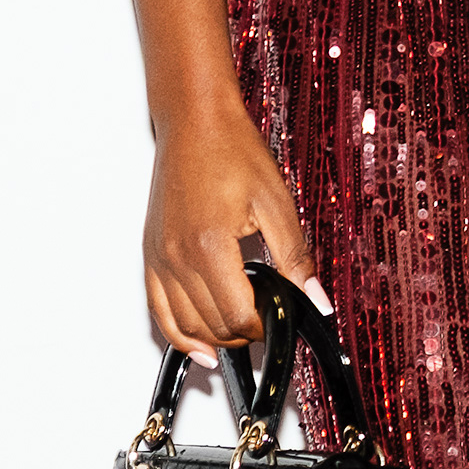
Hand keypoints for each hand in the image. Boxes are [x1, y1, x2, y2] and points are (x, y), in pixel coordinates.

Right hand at [142, 100, 323, 359]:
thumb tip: (317, 299)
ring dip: (214, 339)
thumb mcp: (277, 203)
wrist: (195, 121)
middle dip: (243, 335)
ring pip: (184, 326)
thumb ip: (296, 257)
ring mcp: (159, 258)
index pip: (238, 315)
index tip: (281, 317)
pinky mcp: (151, 254)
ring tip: (241, 334)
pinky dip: (178, 335)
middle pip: (211, 325)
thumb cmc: (232, 150)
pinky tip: (199, 347)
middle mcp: (177, 257)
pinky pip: (158, 310)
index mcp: (210, 246)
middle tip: (268, 323)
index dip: (265, 326)